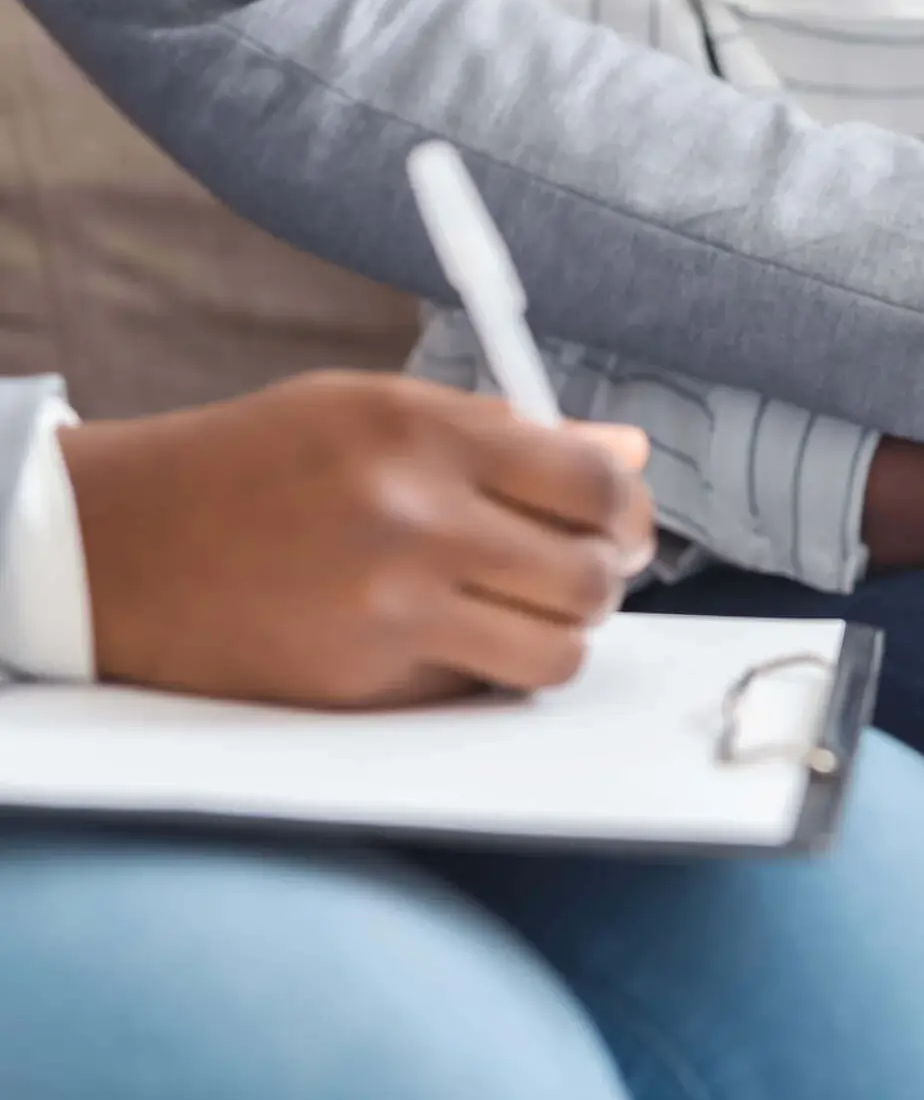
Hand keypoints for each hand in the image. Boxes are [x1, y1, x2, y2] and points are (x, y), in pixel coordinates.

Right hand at [59, 372, 656, 709]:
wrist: (120, 545)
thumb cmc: (260, 465)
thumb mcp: (379, 410)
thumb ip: (511, 436)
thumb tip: (628, 456)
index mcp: (425, 434)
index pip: (594, 485)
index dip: (629, 510)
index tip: (621, 521)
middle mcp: (415, 521)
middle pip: (594, 576)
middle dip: (605, 576)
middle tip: (579, 569)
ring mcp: (391, 611)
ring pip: (559, 652)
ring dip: (561, 635)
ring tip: (524, 608)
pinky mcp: (366, 685)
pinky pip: (483, 689)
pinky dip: (488, 669)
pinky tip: (448, 635)